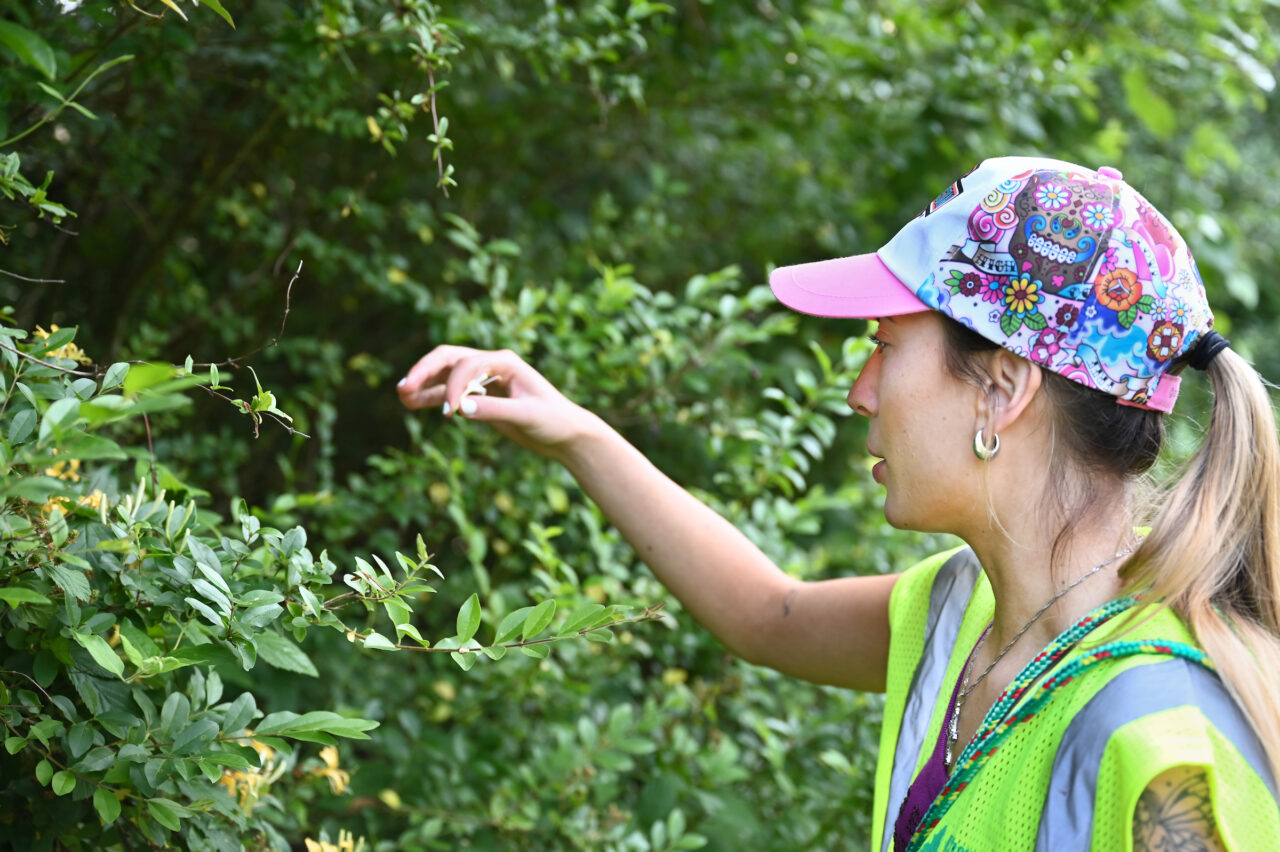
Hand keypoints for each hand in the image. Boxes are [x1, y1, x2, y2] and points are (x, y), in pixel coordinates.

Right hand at [397, 345, 596, 458]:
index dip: (453, 386)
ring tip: (401, 395)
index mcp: (505, 361)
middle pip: (448, 359)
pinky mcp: (480, 397)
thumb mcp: (527, 416)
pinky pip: (449, 392)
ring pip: (445, 374)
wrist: (566, 434)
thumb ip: (495, 411)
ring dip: (423, 383)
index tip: (450, 413)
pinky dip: (431, 397)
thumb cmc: (554, 421)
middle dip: (425, 372)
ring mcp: (484, 380)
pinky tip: (412, 403)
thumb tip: (461, 408)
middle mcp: (491, 365)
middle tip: (403, 389)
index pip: (467, 365)